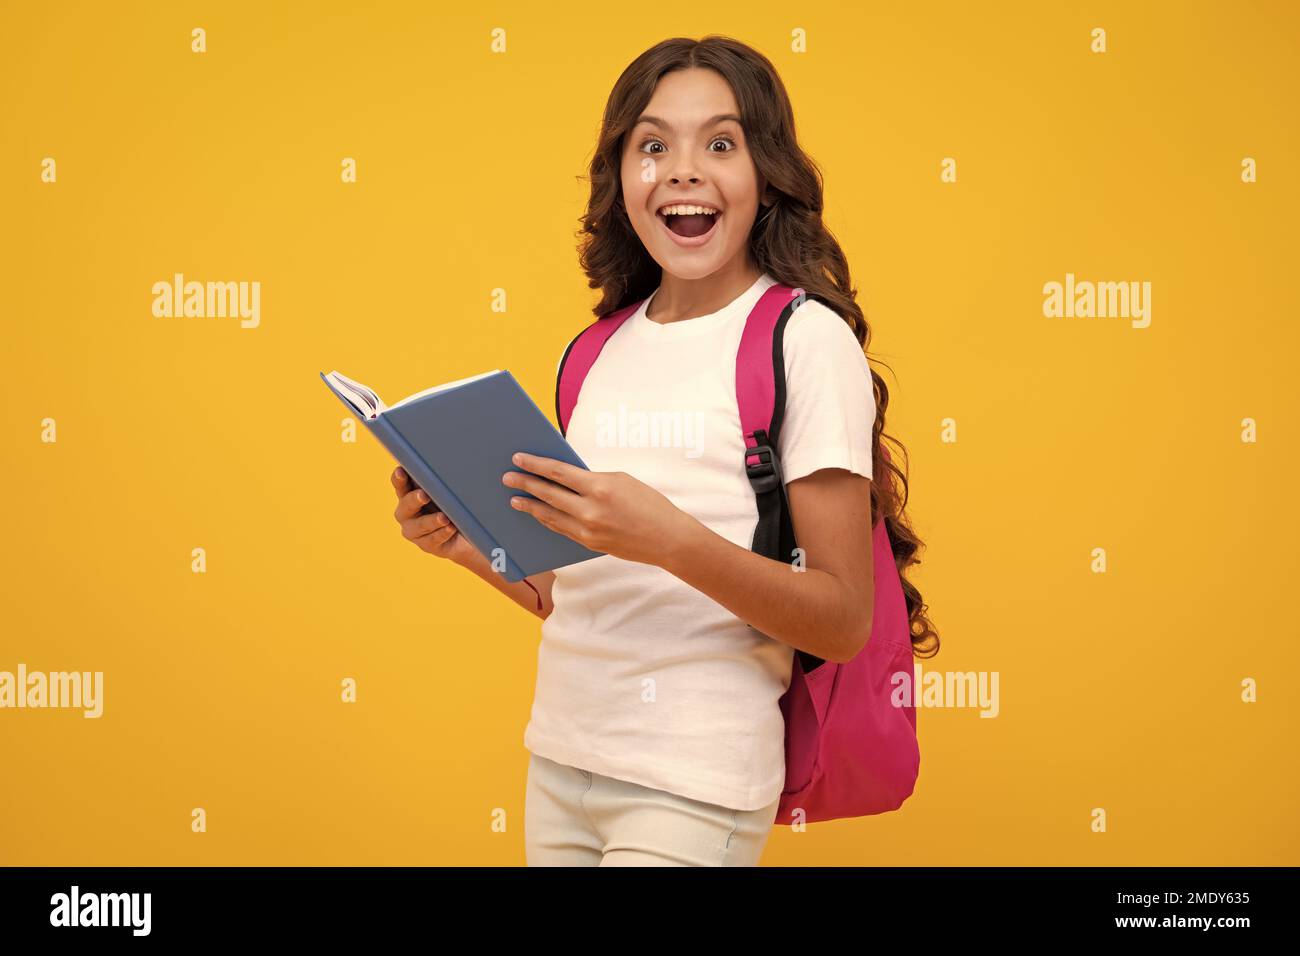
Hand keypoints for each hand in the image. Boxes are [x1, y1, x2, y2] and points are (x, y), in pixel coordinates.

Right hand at [391, 467, 479, 565]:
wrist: (463, 534)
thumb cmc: (451, 506)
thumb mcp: (445, 492)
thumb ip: (440, 482)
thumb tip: (448, 467)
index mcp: (408, 494)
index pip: (400, 485)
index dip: (399, 478)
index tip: (401, 472)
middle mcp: (406, 513)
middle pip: (406, 506)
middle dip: (414, 500)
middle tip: (424, 495)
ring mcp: (414, 531)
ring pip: (420, 525)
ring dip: (432, 521)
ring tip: (444, 517)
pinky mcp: (426, 545)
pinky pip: (433, 539)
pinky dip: (443, 533)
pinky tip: (451, 528)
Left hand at [501, 452, 699, 566]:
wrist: (667, 538)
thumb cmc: (648, 503)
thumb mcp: (621, 480)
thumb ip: (592, 479)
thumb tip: (565, 478)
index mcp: (599, 487)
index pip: (558, 472)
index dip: (535, 464)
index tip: (518, 458)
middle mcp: (590, 510)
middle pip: (549, 494)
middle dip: (525, 485)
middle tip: (507, 479)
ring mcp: (588, 530)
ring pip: (550, 515)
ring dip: (530, 506)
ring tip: (515, 500)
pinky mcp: (589, 544)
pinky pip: (561, 530)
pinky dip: (547, 520)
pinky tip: (538, 514)